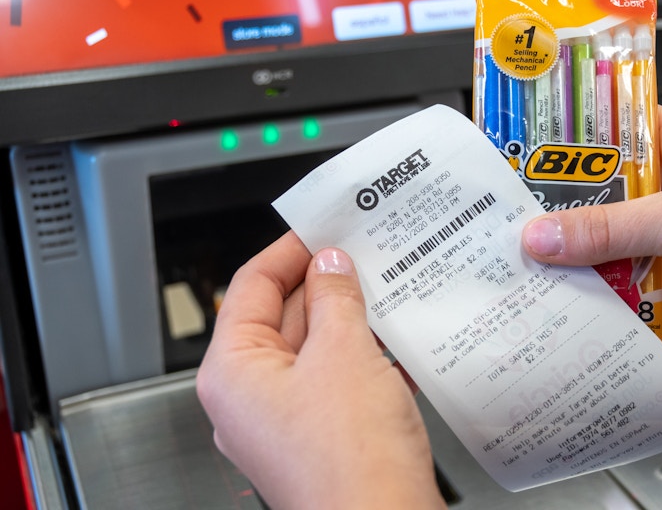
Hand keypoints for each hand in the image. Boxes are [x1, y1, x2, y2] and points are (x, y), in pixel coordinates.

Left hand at [196, 233, 444, 509]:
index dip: (289, 250)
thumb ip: (335, 298)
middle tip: (364, 254)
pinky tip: (401, 343)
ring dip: (352, 320)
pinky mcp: (322, 437)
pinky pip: (338, 381)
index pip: (252, 287)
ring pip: (317, 349)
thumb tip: (331, 266)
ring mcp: (286, 420)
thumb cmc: (349, 461)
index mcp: (233, 372)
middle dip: (327, 284)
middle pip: (284, 316)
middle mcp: (250, 398)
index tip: (322, 228)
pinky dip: (366, 357)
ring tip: (389, 290)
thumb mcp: (343, 353)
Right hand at [522, 106, 661, 391]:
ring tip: (522, 258)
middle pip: (598, 191)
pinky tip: (565, 297)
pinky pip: (620, 281)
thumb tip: (542, 234)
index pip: (611, 127)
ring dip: (574, 252)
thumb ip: (612, 227)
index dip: (566, 133)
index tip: (517, 144)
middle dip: (557, 205)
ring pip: (605, 239)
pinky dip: (597, 290)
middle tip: (506, 213)